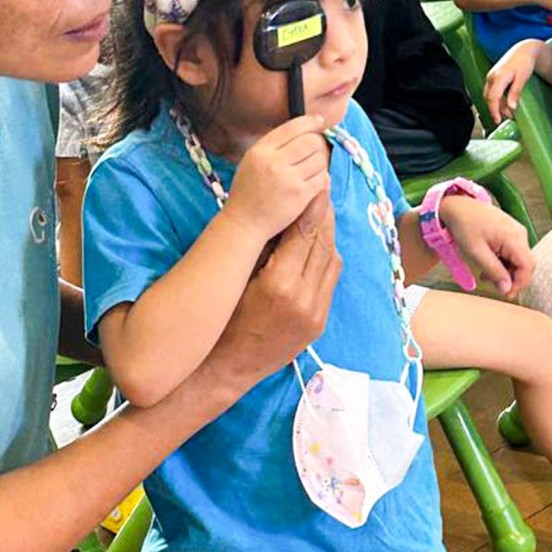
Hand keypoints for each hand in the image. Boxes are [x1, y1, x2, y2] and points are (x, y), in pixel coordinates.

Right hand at [211, 183, 341, 384]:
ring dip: (327, 234)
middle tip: (320, 189)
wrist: (224, 368)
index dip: (312, 205)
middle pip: (323, 243)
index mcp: (279, 284)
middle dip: (324, 214)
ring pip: (331, 260)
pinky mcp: (319, 323)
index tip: (314, 183)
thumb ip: (264, 248)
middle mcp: (303, 299)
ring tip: (319, 212)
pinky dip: (325, 258)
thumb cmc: (220, 319)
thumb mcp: (237, 278)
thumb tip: (284, 214)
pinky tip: (316, 245)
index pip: (305, 233)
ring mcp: (315, 313)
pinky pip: (330, 280)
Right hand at [223, 114, 329, 241]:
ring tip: (309, 170)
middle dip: (316, 144)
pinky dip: (320, 179)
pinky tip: (311, 183)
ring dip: (318, 163)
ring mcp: (288, 179)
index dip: (310, 122)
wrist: (244, 223)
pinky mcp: (299, 195)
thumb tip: (303, 131)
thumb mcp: (252, 161)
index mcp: (260, 150)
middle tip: (313, 151)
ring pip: (319, 159)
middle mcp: (273, 162)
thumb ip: (273, 146)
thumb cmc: (248, 192)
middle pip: (310, 141)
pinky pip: (321, 178)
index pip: (293, 127)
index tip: (319, 122)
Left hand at [439, 196, 533, 297]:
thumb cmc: (464, 226)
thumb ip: (494, 271)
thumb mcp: (476, 253)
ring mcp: (516, 232)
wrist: (458, 206)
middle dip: (511, 278)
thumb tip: (507, 289)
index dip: (520, 284)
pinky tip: (488, 264)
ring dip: (505, 271)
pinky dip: (503, 262)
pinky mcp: (510, 232)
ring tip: (484, 275)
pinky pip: (513, 252)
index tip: (506, 294)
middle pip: (525, 264)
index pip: (528, 267)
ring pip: (519, 259)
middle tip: (492, 285)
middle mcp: (520, 234)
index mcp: (514, 238)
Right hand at [483, 43, 539, 122]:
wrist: (523, 50)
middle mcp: (491, 77)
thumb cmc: (524, 63)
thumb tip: (511, 108)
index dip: (494, 111)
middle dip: (496, 110)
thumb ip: (515, 93)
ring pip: (489, 96)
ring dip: (497, 106)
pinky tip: (505, 104)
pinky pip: (491, 92)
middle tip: (509, 117)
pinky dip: (497, 100)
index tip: (498, 121)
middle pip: (489, 99)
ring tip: (509, 112)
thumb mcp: (522, 78)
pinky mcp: (491, 79)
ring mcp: (490, 78)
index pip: (492, 98)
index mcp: (499, 77)